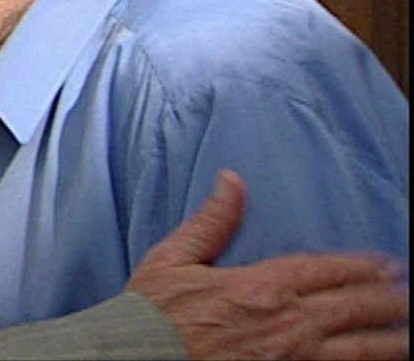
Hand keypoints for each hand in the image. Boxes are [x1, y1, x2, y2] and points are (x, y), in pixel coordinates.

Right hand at [128, 169, 408, 359]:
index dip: (362, 267)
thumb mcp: (173, 259)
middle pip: (354, 308)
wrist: (137, 357)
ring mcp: (292, 358)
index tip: (388, 266)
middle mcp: (287, 322)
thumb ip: (211, 222)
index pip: (327, 270)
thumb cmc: (151, 315)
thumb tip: (232, 181)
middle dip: (387, 301)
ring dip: (389, 340)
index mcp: (261, 286)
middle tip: (408, 296)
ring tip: (408, 335)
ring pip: (359, 349)